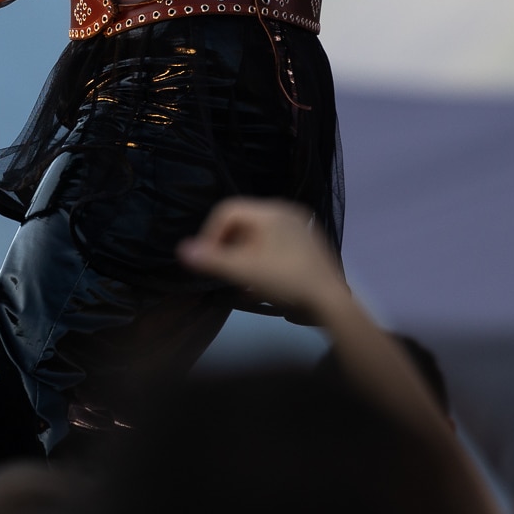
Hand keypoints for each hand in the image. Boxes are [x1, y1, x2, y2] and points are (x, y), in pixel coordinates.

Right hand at [178, 198, 346, 314]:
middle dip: (227, 247)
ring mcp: (300, 228)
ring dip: (242, 256)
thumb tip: (182, 249)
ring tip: (240, 281)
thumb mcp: (245, 271)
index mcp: (271, 211)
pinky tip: (260, 284)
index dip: (211, 234)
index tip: (207, 260)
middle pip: (243, 222)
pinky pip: (274, 245)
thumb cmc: (286, 281)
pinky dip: (260, 259)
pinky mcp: (308, 245)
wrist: (331, 302)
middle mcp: (286, 212)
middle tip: (223, 272)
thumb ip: (213, 259)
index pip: (228, 211)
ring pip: (258, 235)